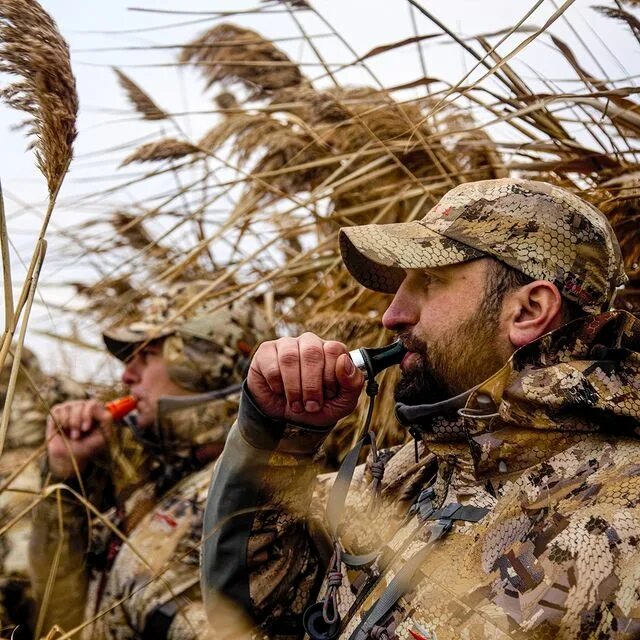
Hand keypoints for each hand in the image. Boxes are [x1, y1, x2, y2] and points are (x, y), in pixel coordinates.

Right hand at [46, 399, 112, 479]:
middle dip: (76, 423)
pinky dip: (59, 423)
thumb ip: (107, 423)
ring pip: (68, 408)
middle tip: (76, 436)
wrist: (69, 456)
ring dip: (68, 425)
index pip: (93, 404)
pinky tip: (62, 430)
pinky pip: (57, 412)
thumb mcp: (103, 436)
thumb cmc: (88, 446)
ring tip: (71, 435)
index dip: (87, 416)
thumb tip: (106, 412)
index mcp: (98, 410)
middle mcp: (85, 405)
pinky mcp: (58, 411)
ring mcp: (71, 406)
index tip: (85, 429)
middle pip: (80, 406)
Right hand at [247, 332, 363, 427]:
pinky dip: (277, 386)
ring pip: (290, 358)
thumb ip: (353, 383)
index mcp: (331, 351)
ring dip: (294, 388)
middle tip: (311, 406)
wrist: (287, 421)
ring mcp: (286, 345)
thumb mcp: (342, 403)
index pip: (335, 350)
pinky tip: (280, 392)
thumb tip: (344, 361)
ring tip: (296, 405)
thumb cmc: (316, 407)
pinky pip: (272, 365)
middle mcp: (309, 343)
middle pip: (312, 352)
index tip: (328, 396)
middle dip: (312, 385)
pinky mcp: (266, 352)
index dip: (331, 376)